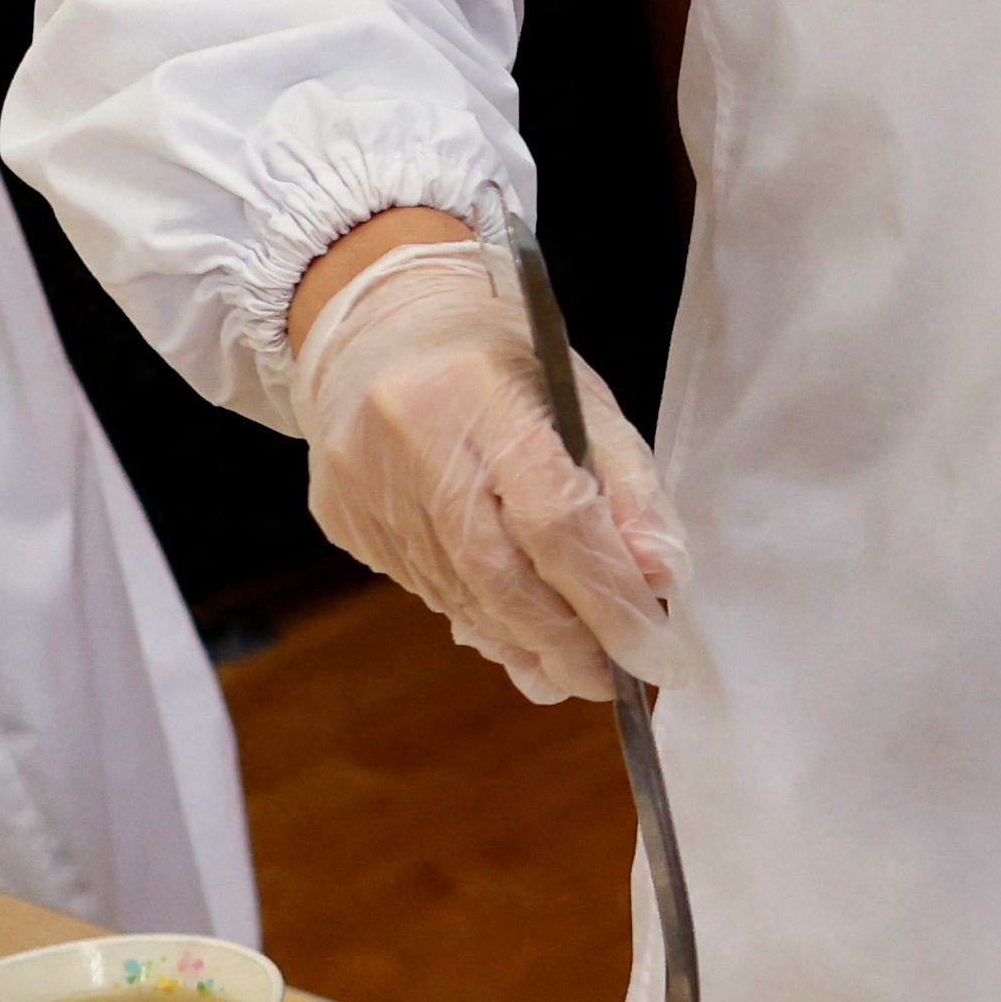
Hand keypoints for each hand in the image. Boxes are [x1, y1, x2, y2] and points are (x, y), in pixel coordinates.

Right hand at [292, 219, 678, 706]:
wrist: (377, 322)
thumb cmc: (497, 357)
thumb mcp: (579, 396)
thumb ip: (627, 487)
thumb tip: (659, 580)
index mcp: (481, 394)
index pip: (555, 520)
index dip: (608, 599)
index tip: (651, 651)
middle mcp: (412, 441)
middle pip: (501, 579)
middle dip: (567, 644)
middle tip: (611, 679)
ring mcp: (367, 485)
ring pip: (460, 597)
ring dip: (524, 641)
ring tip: (569, 665)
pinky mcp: (342, 516)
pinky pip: (422, 589)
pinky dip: (477, 615)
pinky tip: (508, 622)